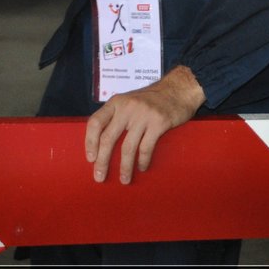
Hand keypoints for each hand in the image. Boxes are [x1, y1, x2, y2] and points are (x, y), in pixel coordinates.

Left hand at [85, 65, 204, 183]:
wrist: (179, 89)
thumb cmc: (152, 99)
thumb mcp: (129, 101)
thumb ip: (116, 116)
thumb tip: (101, 143)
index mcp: (116, 102)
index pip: (95, 122)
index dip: (90, 142)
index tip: (90, 158)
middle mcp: (127, 107)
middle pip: (108, 138)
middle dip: (102, 161)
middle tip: (100, 177)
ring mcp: (143, 115)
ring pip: (128, 147)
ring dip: (124, 167)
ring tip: (124, 179)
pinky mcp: (159, 122)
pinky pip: (146, 147)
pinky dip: (143, 161)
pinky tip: (142, 167)